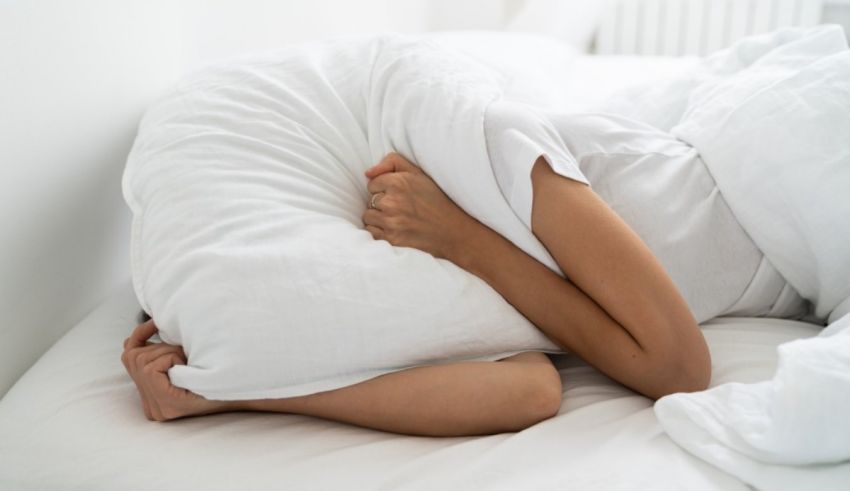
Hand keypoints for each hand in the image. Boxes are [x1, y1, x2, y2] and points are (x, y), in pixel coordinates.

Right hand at [121, 319, 232, 420]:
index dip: (140, 336)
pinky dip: (167, 356)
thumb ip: (164, 351)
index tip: (157, 323)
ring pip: (141, 359)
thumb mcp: (186, 359)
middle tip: (185, 354)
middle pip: (132, 357)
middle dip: (159, 346)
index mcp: (155, 399)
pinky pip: (149, 368)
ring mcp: (157, 407)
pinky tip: (183, 360)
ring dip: (167, 351)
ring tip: (187, 360)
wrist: (243, 388)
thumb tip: (152, 323)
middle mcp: (152, 407)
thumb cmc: (218, 369)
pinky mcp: (166, 402)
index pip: (129, 357)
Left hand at [362, 153, 478, 259]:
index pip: (372, 183)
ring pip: (368, 216)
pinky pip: (371, 232)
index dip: (384, 189)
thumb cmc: (436, 200)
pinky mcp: (391, 239)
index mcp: (398, 182)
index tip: (398, 194)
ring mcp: (391, 222)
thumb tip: (367, 173)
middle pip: (370, 200)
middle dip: (382, 203)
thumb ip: (392, 162)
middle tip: (401, 208)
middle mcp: (392, 201)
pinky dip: (380, 231)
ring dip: (379, 218)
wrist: (453, 232)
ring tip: (397, 219)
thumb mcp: (418, 173)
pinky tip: (395, 229)